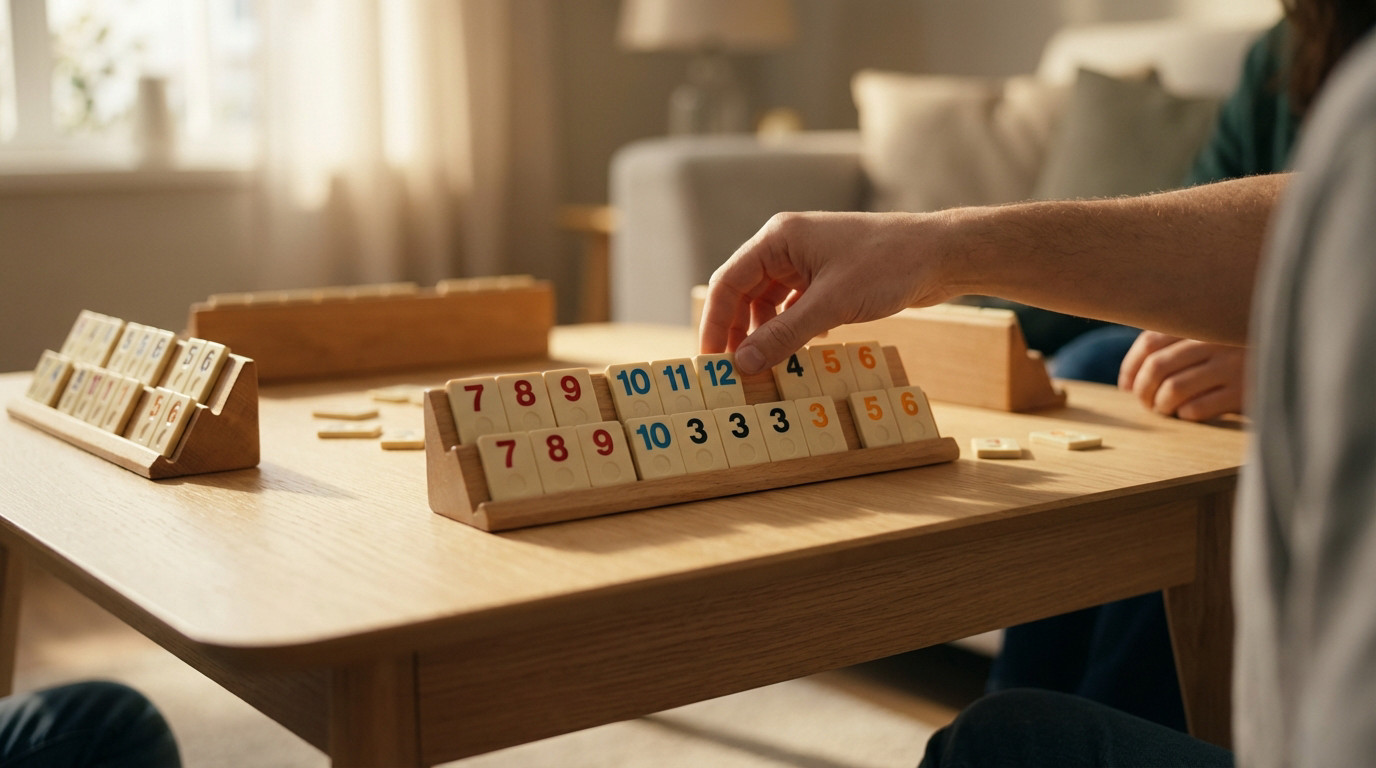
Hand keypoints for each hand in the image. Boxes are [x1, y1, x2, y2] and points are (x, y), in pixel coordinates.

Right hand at [698, 211, 954, 373]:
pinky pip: (796, 309)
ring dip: (767, 336)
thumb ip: (784, 335)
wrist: (941, 255)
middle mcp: (788, 247)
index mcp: (778, 238)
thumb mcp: (830, 304)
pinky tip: (798, 355)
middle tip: (734, 373)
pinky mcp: (829, 279)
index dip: (715, 323)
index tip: (711, 361)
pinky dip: (792, 332)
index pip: (729, 282)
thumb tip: (743, 364)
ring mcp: (809, 263)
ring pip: (771, 304)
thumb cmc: (888, 265)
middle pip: (746, 294)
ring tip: (765, 369)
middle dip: (739, 333)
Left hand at [1117, 331, 1246, 420]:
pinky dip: (1184, 414)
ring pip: (1174, 389)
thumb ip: (1177, 345)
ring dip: (1161, 405)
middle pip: (1157, 366)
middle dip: (1142, 390)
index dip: (1130, 367)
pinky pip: (1198, 408)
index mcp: (1202, 322)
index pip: (1149, 341)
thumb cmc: (1241, 352)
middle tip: (1146, 402)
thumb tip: (1128, 382)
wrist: (1298, 355)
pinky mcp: (1245, 392)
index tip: (1127, 386)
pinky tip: (1188, 414)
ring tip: (1165, 409)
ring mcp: (1231, 365)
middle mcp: (1215, 339)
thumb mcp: (1212, 336)